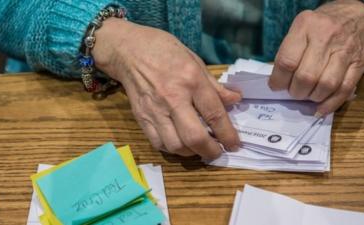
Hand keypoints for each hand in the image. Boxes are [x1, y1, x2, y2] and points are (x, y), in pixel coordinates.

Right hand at [92, 19, 240, 159]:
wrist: (128, 51)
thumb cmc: (164, 51)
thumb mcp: (195, 61)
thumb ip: (214, 85)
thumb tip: (235, 100)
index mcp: (191, 80)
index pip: (214, 114)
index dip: (228, 134)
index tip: (234, 145)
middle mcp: (173, 98)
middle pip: (194, 137)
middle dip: (210, 151)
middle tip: (217, 152)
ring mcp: (155, 110)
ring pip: (175, 146)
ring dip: (191, 152)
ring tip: (198, 147)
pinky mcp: (141, 118)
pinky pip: (158, 143)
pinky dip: (172, 149)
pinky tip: (179, 142)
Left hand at [269, 0, 363, 115]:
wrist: (358, 14)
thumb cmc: (322, 24)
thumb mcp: (301, 28)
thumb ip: (290, 51)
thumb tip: (278, 81)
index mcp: (305, 26)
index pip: (287, 61)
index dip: (278, 80)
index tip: (276, 86)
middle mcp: (325, 37)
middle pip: (306, 77)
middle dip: (295, 91)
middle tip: (293, 92)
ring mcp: (344, 51)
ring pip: (325, 85)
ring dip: (312, 97)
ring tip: (307, 95)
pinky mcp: (359, 64)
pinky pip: (343, 89)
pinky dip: (330, 104)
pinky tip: (320, 108)